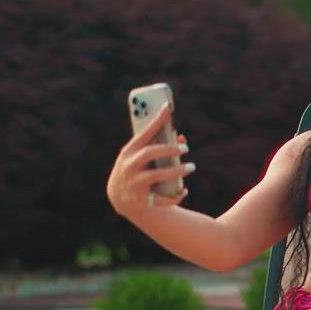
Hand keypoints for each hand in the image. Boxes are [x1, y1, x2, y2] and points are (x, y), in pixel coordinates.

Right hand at [106, 103, 193, 221]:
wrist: (119, 199)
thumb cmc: (135, 170)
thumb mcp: (140, 157)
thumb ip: (158, 146)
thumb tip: (181, 139)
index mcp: (129, 152)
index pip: (143, 133)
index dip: (155, 121)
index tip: (167, 107)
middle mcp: (129, 167)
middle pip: (149, 153)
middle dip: (169, 149)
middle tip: (185, 149)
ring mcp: (134, 184)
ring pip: (157, 175)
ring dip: (176, 171)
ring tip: (191, 167)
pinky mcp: (141, 201)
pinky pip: (162, 198)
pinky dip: (175, 195)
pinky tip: (184, 191)